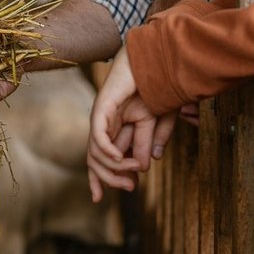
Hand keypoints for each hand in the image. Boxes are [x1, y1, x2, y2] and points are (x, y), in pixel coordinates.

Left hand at [87, 47, 176, 200]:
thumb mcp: (158, 120)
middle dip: (110, 178)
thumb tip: (146, 165)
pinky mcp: (102, 106)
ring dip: (115, 167)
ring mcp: (102, 115)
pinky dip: (107, 150)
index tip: (116, 194)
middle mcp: (106, 124)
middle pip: (96, 160)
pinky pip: (97, 135)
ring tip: (135, 171)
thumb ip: (150, 141)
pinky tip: (119, 159)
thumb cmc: (158, 86)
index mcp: (118, 128)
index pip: (103, 159)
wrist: (157, 59)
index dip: (105, 178)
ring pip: (96, 152)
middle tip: (130, 187)